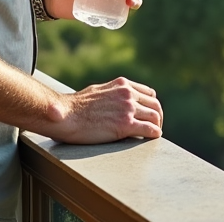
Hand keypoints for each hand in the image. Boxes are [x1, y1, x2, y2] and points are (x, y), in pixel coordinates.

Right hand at [44, 77, 162, 143]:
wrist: (66, 115)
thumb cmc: (75, 107)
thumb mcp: (96, 91)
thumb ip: (110, 94)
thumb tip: (113, 100)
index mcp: (121, 84)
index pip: (148, 92)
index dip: (151, 105)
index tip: (149, 115)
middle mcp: (127, 94)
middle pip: (155, 104)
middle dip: (157, 116)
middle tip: (155, 127)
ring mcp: (128, 109)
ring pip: (155, 117)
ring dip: (157, 126)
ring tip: (153, 135)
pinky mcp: (126, 125)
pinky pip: (149, 130)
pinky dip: (153, 134)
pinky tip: (151, 139)